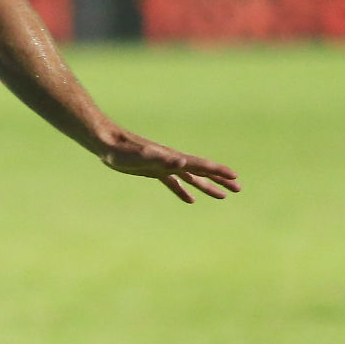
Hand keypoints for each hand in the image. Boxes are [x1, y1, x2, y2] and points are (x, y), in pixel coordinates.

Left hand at [99, 130, 240, 202]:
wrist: (106, 143)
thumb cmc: (122, 151)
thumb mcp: (142, 157)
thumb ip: (162, 159)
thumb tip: (182, 161)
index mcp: (173, 158)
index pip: (201, 165)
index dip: (219, 171)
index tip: (235, 177)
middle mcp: (172, 161)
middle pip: (202, 171)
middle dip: (220, 179)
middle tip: (238, 188)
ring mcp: (163, 166)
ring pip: (191, 178)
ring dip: (207, 186)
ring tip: (223, 196)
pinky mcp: (153, 171)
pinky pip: (174, 183)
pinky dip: (183, 191)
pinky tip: (190, 200)